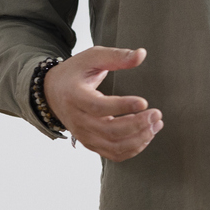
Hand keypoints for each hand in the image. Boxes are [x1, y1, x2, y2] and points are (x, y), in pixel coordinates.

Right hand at [46, 47, 162, 160]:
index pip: (99, 107)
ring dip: (139, 139)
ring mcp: (83, 135)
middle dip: (137, 124)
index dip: (122, 106)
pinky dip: (133, 149)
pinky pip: (114, 154)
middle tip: (156, 114)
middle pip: (109, 131)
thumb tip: (142, 54)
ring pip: (113, 146)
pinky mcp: (90, 144)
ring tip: (156, 125)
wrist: (53, 92)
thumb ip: (116, 56)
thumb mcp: (92, 58)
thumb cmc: (75, 72)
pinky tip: (146, 135)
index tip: (144, 102)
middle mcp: (77, 120)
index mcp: (75, 97)